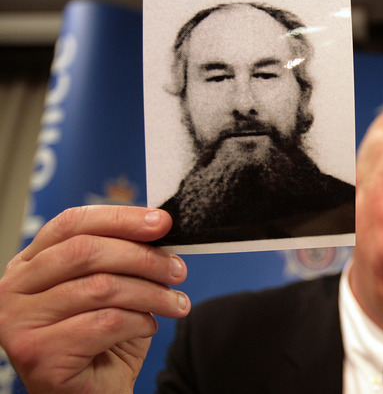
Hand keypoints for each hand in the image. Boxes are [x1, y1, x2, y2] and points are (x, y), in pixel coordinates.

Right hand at [0, 206, 189, 393]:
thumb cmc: (103, 339)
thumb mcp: (114, 287)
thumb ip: (123, 255)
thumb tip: (158, 225)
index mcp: (29, 264)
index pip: (72, 223)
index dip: (120, 218)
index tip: (162, 222)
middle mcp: (13, 289)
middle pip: (86, 252)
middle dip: (143, 257)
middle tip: (178, 270)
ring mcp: (18, 323)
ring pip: (101, 288)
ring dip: (151, 293)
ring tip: (175, 303)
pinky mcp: (37, 354)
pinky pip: (105, 323)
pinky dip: (139, 322)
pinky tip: (148, 327)